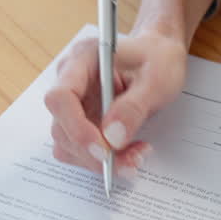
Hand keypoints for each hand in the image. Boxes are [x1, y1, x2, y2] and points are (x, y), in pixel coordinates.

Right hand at [44, 29, 187, 174]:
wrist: (160, 58)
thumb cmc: (157, 59)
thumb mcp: (157, 79)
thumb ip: (134, 107)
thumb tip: (112, 137)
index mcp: (82, 60)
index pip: (61, 98)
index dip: (76, 127)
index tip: (104, 148)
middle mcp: (71, 82)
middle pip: (62, 128)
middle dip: (94, 153)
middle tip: (131, 160)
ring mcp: (74, 104)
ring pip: (68, 145)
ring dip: (99, 161)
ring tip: (136, 155)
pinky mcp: (81, 122)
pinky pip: (80, 150)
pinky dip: (102, 160)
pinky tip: (128, 152)